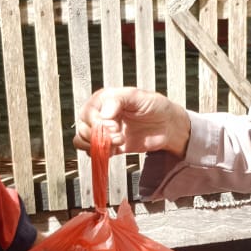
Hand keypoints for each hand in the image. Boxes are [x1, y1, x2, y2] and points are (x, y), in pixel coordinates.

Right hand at [75, 87, 190, 156]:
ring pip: (83, 140)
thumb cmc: (155, 106)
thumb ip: (117, 101)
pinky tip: (114, 150)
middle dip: (98, 135)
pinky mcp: (109, 146)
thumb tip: (103, 116)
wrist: (168, 125)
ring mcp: (104, 131)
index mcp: (104, 100)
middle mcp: (100, 115)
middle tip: (118, 136)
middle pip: (83, 127)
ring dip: (97, 145)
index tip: (114, 126)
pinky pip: (94, 152)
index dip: (98, 122)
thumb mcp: (137, 96)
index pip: (88, 113)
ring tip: (117, 143)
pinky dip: (100, 154)